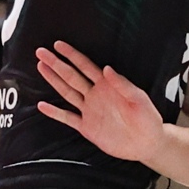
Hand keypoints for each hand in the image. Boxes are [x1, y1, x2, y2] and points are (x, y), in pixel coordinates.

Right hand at [35, 41, 168, 164]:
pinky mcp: (87, 127)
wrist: (147, 143)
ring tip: (41, 67)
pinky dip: (55, 112)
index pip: (85, 66)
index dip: (71, 55)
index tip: (59, 45)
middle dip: (56, 64)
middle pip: (71, 76)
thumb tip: (107, 68)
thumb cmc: (148, 119)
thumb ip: (123, 84)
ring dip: (53, 80)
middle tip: (41, 52)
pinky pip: (67, 118)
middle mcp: (95, 95)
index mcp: (107, 85)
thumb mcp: (139, 99)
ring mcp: (89, 111)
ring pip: (67, 92)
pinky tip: (42, 106)